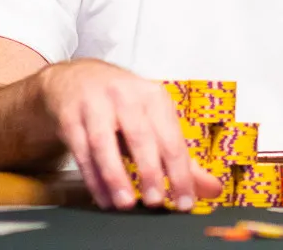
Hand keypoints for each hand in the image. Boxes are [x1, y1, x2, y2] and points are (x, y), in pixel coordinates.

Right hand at [35, 59, 220, 210]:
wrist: (77, 78)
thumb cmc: (123, 104)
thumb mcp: (154, 120)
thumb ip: (181, 157)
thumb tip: (212, 188)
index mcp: (154, 97)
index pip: (172, 138)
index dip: (180, 172)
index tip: (185, 201)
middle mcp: (126, 96)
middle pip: (140, 136)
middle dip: (150, 170)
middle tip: (156, 201)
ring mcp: (95, 104)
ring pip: (105, 143)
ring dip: (116, 176)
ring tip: (126, 203)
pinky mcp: (70, 116)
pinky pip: (81, 151)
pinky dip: (93, 177)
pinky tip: (104, 196)